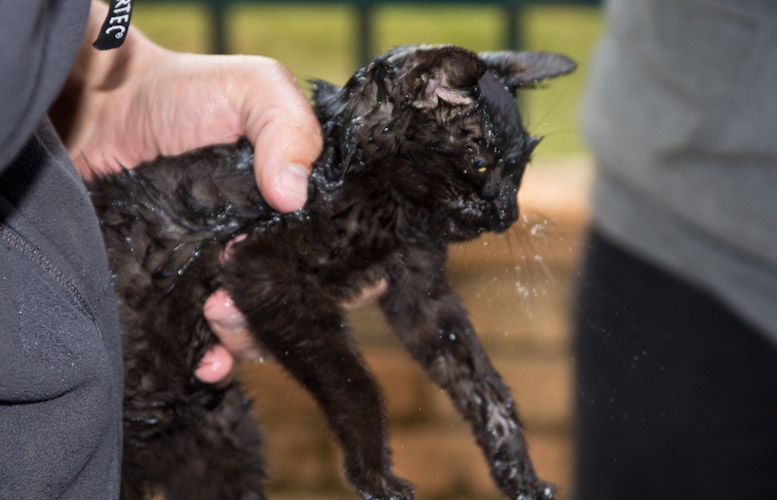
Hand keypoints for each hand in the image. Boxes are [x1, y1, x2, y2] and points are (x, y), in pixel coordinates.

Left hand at [54, 2, 321, 383]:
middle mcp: (269, 243)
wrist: (101, 111)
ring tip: (216, 312)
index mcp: (299, 205)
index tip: (308, 276)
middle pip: (302, 302)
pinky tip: (206, 361)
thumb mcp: (252, 89)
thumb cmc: (183, 93)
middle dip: (282, 313)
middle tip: (239, 295)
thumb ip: (289, 129)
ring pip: (260, 327)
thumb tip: (294, 199)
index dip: (342, 278)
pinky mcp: (184, 289)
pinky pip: (210, 341)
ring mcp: (227, 270)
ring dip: (247, 336)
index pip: (343, 254)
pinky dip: (216, 361)